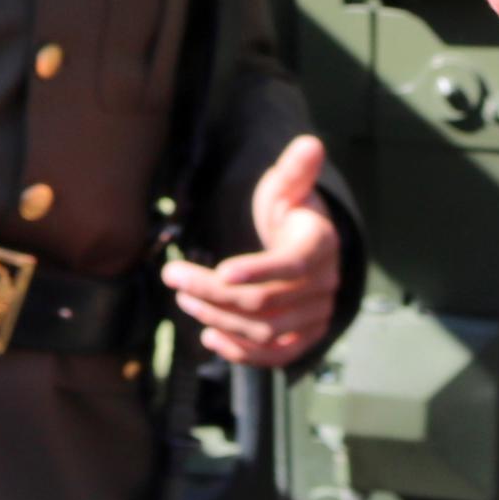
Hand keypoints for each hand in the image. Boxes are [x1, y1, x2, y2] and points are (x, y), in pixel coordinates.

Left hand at [160, 134, 341, 369]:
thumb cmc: (291, 212)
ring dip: (220, 318)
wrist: (310, 247)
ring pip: (265, 330)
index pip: (291, 265)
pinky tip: (210, 335)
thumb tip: (309, 144)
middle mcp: (324, 285)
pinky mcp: (305, 338)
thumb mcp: (288, 186)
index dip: (258, 270)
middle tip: (174, 276)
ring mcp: (317, 316)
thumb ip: (295, 169)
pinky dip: (242, 352)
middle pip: (266, 300)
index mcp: (321, 245)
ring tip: (184, 299)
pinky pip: (276, 355)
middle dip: (215, 292)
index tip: (220, 271)